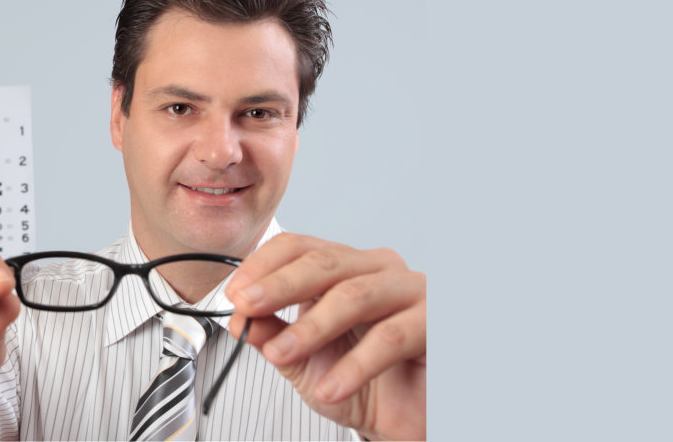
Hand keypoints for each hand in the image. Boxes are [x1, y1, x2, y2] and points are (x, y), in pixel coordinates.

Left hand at [226, 233, 426, 440]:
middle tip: (247, 307)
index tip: (236, 295)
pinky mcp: (436, 321)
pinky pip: (391, 337)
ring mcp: (411, 290)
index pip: (299, 248)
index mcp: (344, 269)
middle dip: (280, 286)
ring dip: (311, 327)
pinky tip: (329, 389)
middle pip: (324, 262)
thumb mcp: (303, 363)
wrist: (405, 424)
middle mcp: (378, 270)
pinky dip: (355, 366)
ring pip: (354, 295)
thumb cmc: (362, 385)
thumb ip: (273, 336)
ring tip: (280, 355)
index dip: (263, 266)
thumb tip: (239, 318)